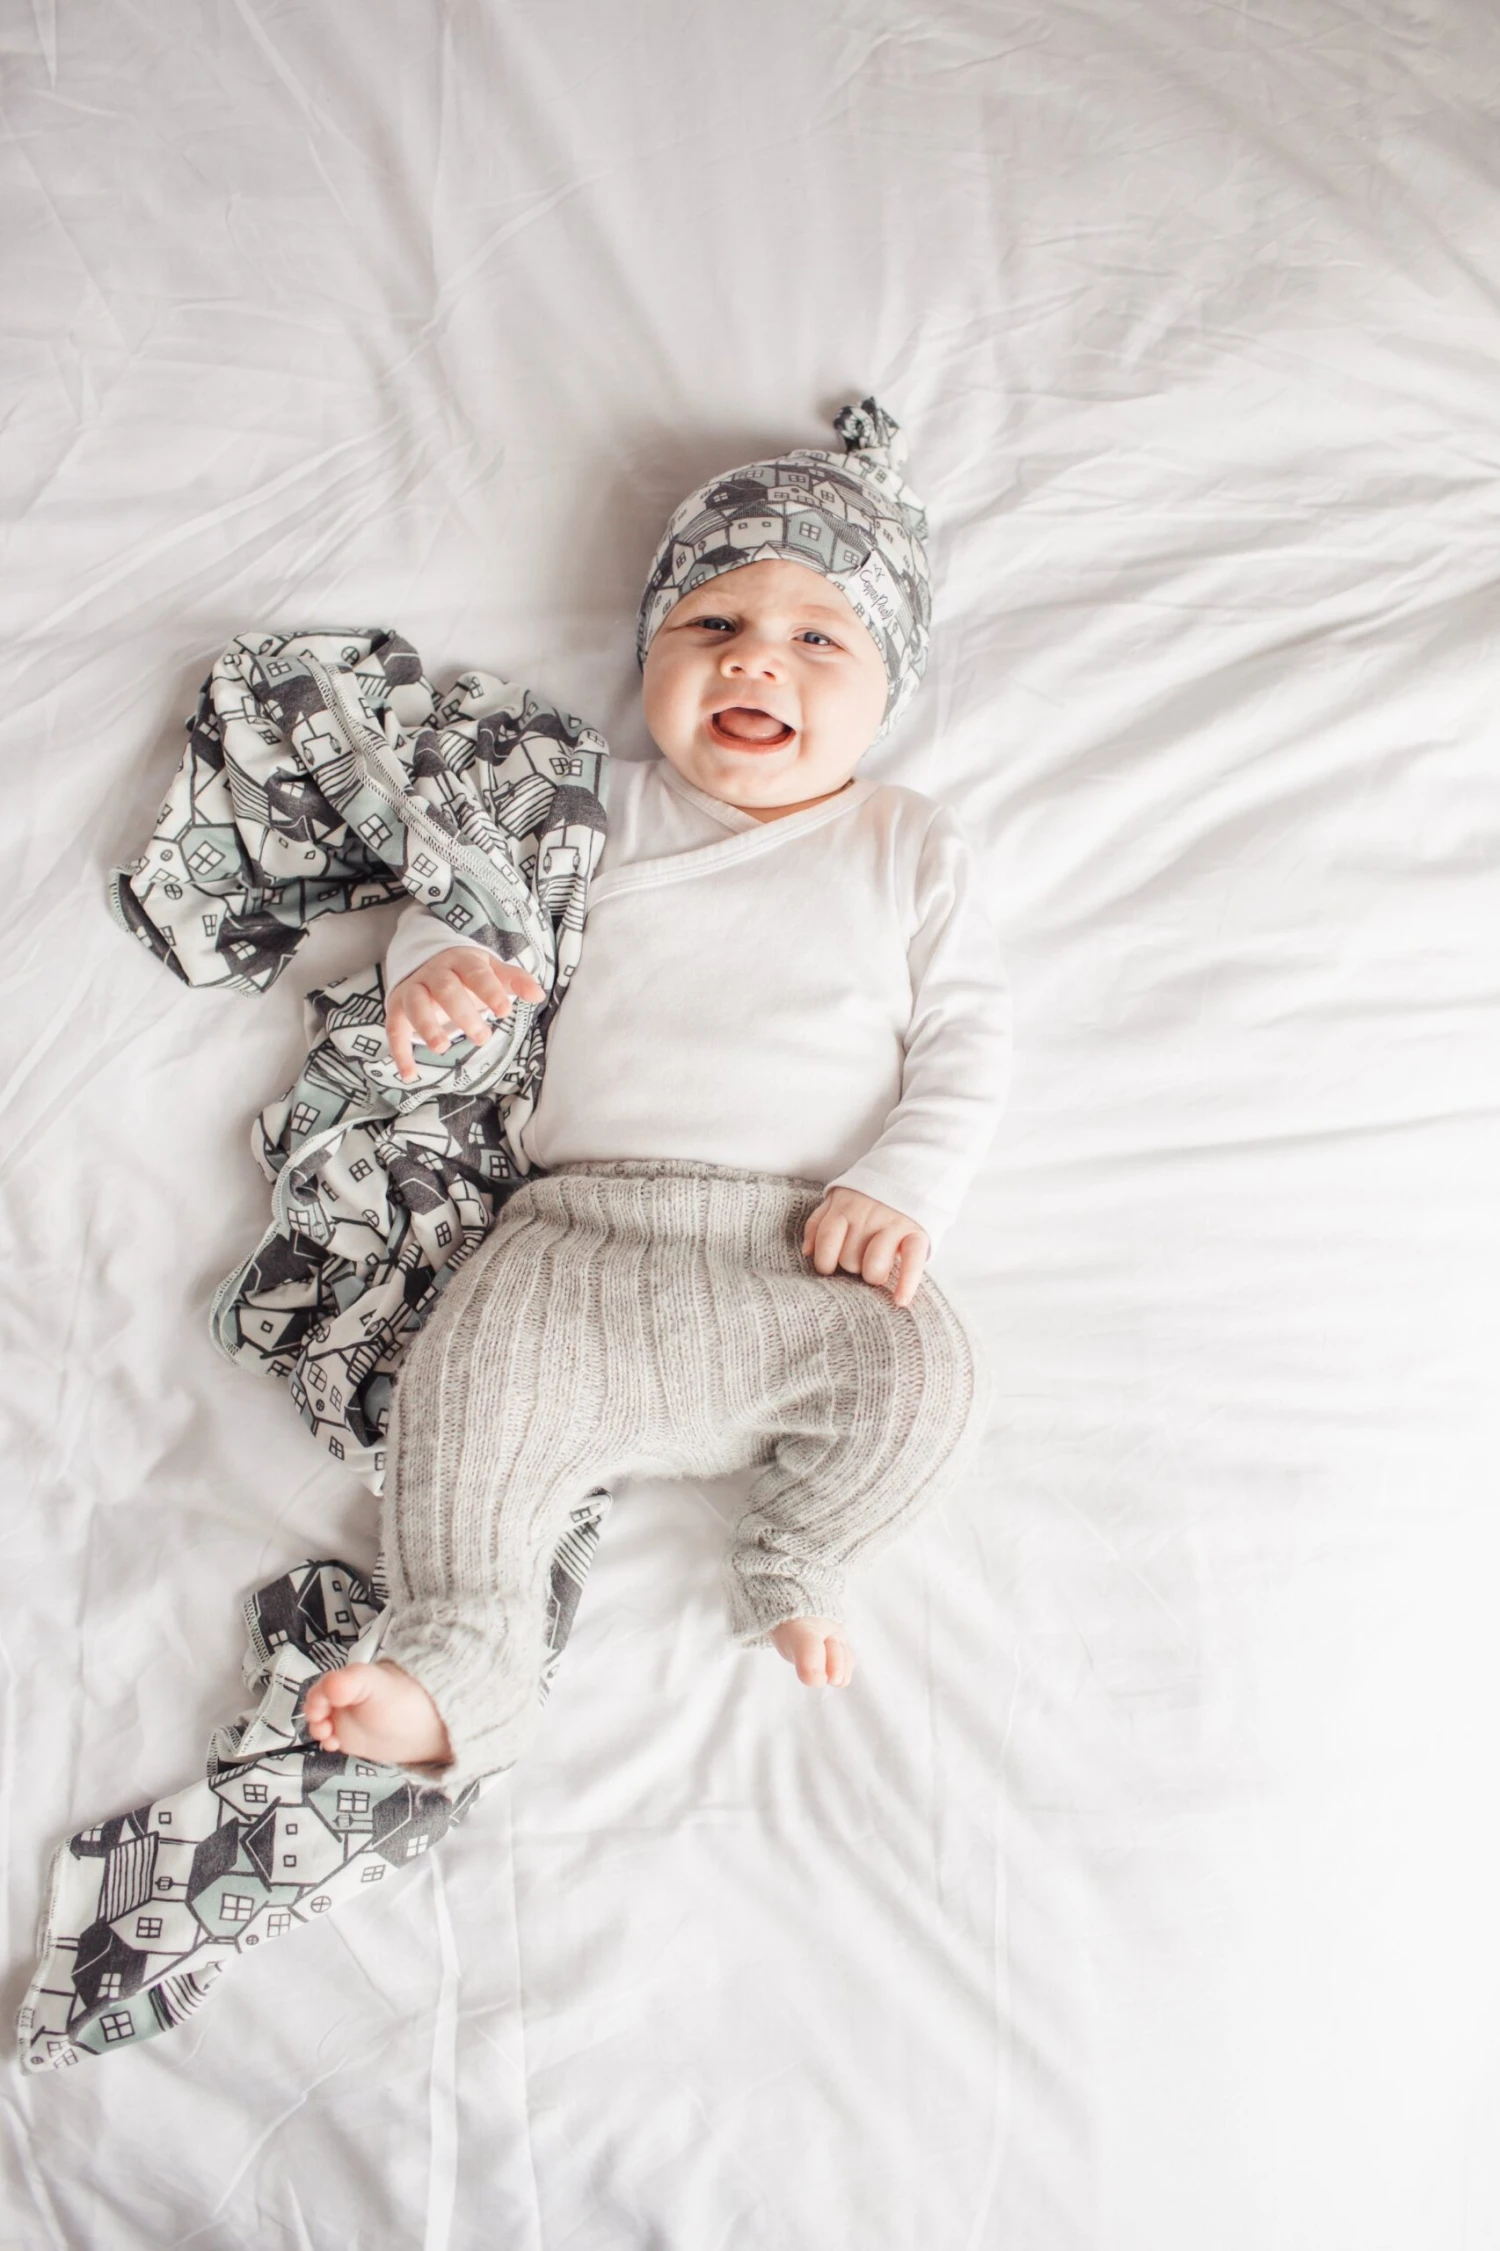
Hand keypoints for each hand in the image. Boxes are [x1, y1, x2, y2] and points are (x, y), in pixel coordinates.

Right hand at [385, 946, 544, 1082]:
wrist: (427, 964)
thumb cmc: (468, 974)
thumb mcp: (492, 972)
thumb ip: (514, 981)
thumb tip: (539, 994)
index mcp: (462, 962)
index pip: (476, 974)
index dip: (489, 991)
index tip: (504, 1011)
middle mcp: (435, 973)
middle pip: (446, 989)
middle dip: (463, 1013)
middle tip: (482, 1037)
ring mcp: (413, 989)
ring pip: (415, 1004)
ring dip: (426, 1026)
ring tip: (442, 1049)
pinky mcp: (397, 1007)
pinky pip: (394, 1028)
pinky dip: (400, 1052)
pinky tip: (411, 1075)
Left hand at [801, 1186, 929, 1309]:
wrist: (913, 1172)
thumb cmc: (869, 1197)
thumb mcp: (838, 1199)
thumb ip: (818, 1222)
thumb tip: (806, 1252)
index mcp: (845, 1207)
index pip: (826, 1240)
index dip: (824, 1261)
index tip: (830, 1268)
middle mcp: (868, 1215)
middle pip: (849, 1260)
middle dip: (852, 1266)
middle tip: (861, 1258)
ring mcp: (894, 1224)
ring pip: (874, 1267)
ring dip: (873, 1276)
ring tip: (876, 1272)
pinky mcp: (917, 1233)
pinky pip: (911, 1262)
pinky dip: (906, 1284)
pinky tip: (900, 1300)